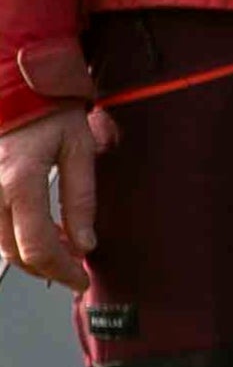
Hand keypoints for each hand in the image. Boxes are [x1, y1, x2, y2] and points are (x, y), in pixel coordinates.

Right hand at [0, 100, 103, 290]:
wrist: (15, 86)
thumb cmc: (50, 113)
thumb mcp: (79, 150)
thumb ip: (80, 199)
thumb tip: (85, 244)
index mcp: (21, 181)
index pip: (38, 247)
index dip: (61, 271)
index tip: (80, 280)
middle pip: (14, 252)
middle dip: (46, 268)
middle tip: (74, 270)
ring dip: (29, 255)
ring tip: (62, 250)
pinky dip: (13, 238)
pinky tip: (38, 232)